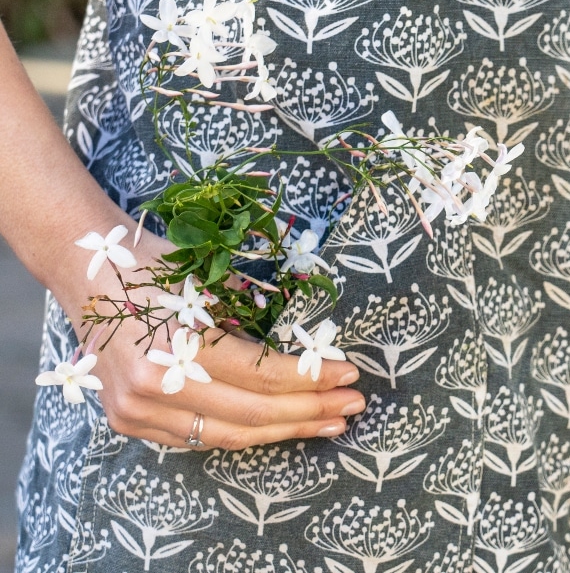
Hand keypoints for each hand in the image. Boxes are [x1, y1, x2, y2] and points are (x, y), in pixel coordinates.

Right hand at [64, 229, 363, 449]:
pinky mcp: (127, 421)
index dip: (312, 380)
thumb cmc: (157, 265)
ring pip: (227, 437)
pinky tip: (278, 426)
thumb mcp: (212, 282)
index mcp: (178, 345)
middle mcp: (154, 387)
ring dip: (284, 431)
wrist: (84, 271)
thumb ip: (254, 321)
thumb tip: (312, 352)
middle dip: (310, 411)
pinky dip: (242, 433)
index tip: (349, 375)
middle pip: (252, 415)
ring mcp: (136, 410)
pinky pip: (197, 438)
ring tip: (327, 423)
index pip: (263, 378)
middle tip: (351, 406)